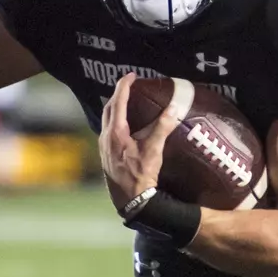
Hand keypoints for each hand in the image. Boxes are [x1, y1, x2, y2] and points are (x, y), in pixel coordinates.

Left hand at [99, 74, 176, 210]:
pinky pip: (107, 129)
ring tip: (126, 101)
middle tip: (129, 85)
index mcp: (115, 133)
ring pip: (106, 119)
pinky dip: (115, 119)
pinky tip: (124, 124)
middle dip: (118, 94)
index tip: (131, 75)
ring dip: (115, 107)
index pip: (117, 102)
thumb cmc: (140, 176)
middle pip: (109, 108)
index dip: (124, 86)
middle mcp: (105, 137)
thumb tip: (173, 108)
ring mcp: (103, 146)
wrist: (130, 200)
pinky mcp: (106, 154)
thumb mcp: (153, 151)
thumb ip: (162, 128)